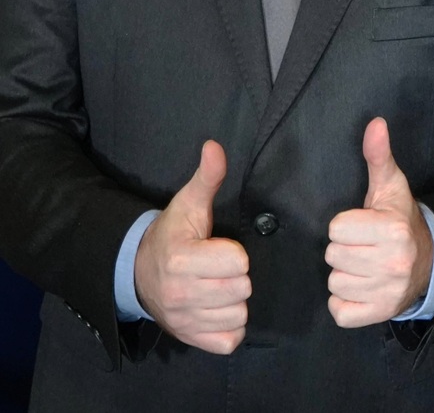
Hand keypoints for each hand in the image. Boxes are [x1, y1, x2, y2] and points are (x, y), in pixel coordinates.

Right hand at [133, 140, 250, 353]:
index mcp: (182, 259)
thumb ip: (207, 177)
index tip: (222, 248)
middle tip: (222, 269)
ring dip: (235, 302)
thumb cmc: (172, 234)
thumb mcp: (188, 202)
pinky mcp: (189, 338)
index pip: (238, 263)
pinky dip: (230, 328)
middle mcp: (179, 294)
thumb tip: (215, 146)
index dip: (236, 254)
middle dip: (239, 277)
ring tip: (220, 287)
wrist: (137, 273)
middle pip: (241, 290)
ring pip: (238, 316)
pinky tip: (219, 309)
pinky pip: (229, 341)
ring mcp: (183, 320)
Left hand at [326, 117, 433, 326]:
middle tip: (363, 246)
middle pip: (334, 256)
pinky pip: (339, 311)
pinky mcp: (379, 314)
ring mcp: (387, 291)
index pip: (336, 229)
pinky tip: (362, 287)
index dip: (346, 225)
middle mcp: (393, 262)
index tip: (363, 225)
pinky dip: (345, 302)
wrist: (429, 261)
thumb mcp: (391, 187)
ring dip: (345, 275)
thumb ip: (378, 156)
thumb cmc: (400, 219)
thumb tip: (375, 123)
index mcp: (392, 229)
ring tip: (364, 266)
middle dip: (345, 249)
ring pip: (335, 283)